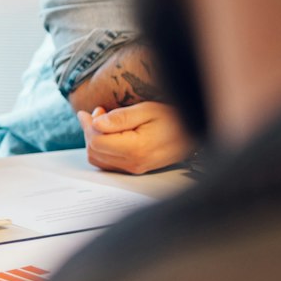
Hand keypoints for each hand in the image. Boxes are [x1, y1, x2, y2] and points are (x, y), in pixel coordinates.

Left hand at [78, 101, 192, 174]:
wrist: (193, 134)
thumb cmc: (173, 119)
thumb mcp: (147, 110)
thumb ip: (120, 118)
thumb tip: (95, 122)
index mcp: (135, 148)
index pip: (96, 141)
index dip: (87, 126)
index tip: (86, 113)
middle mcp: (133, 163)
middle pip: (94, 152)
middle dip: (89, 132)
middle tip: (96, 114)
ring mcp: (134, 169)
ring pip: (99, 160)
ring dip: (94, 140)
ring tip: (102, 122)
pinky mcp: (135, 169)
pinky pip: (109, 163)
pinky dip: (102, 149)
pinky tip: (109, 134)